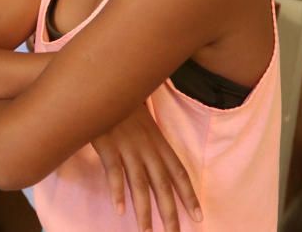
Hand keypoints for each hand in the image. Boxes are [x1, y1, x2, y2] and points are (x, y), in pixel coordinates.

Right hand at [90, 103, 200, 231]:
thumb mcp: (143, 116)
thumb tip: (157, 152)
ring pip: (140, 185)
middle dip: (170, 213)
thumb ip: (150, 136)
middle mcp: (147, 147)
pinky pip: (115, 173)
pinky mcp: (108, 146)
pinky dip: (118, 192)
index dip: (189, 195)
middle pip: (163, 185)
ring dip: (145, 211)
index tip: (199, 217)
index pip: (179, 172)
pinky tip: (120, 210)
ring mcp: (128, 147)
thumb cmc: (121, 100)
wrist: (102, 83)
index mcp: (158, 141)